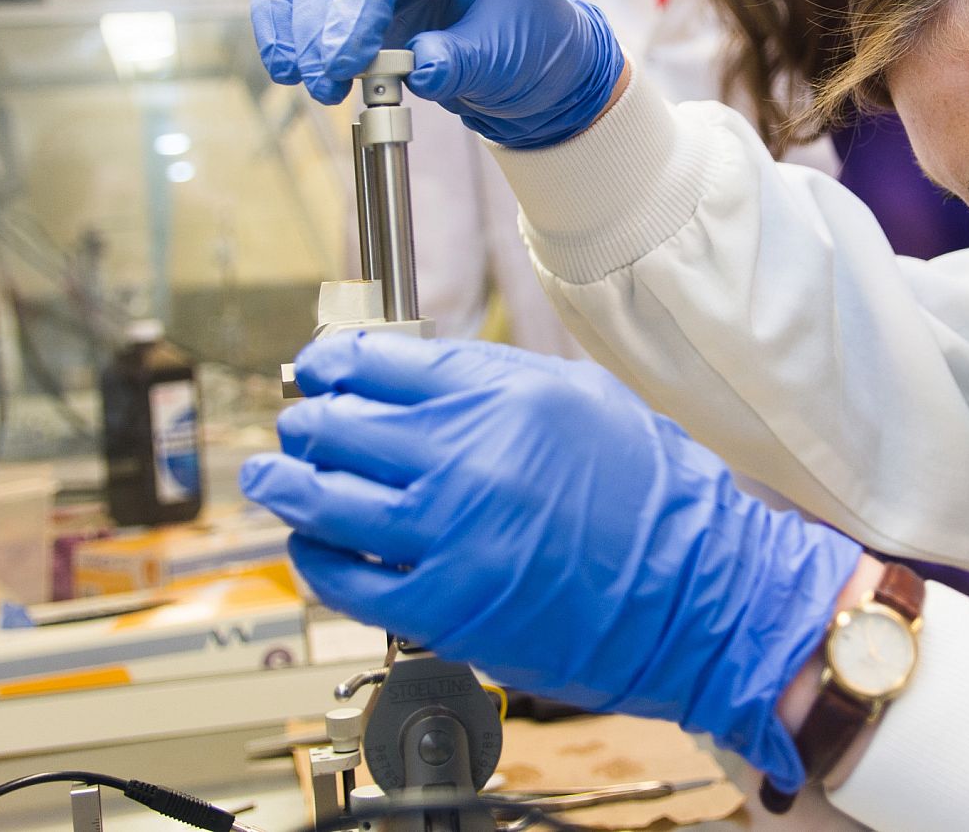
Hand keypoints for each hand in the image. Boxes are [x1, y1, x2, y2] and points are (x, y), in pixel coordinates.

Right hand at [177, 0, 624, 147]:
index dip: (352, 7)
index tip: (342, 64)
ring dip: (283, 15)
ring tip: (295, 75)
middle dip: (313, 19)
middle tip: (320, 84)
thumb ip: (459, 60)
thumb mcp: (504, 56)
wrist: (530, 53)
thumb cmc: (524, 43)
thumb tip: (415, 67)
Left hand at [240, 332, 861, 791]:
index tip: (320, 369)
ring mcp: (449, 536)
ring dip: (286, 481)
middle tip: (301, 423)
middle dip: (306, 420)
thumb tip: (415, 374)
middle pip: (337, 425)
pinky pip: (345, 576)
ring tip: (273, 476)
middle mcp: (466, 459)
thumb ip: (492, 381)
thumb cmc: (651, 494)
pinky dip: (313, 554)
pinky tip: (309, 542)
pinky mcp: (444, 607)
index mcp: (500, 397)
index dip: (330, 362)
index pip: (374, 362)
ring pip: (323, 498)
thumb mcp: (578, 397)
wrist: (695, 589)